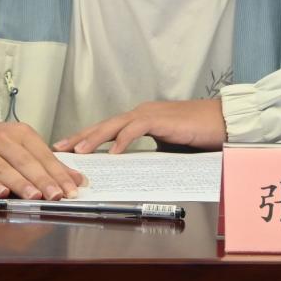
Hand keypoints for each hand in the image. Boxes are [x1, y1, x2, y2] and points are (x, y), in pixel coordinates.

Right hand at [0, 113, 84, 200]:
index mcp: (19, 133)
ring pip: (2, 169)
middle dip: (42, 179)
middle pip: (24, 162)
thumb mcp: (20, 144)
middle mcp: (0, 140)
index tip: (72, 189)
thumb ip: (46, 163)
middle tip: (57, 196)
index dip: (57, 173)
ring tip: (36, 196)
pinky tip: (0, 193)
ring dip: (20, 183)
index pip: (42, 155)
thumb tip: (77, 180)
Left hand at [52, 98, 226, 154]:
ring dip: (95, 138)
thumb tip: (132, 167)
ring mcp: (149, 114)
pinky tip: (113, 152)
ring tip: (79, 151)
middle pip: (104, 125)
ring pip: (114, 125)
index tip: (69, 149)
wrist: (220, 121)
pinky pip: (136, 129)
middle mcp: (140, 113)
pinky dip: (123, 140)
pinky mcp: (160, 119)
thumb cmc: (197, 133)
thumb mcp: (167, 146)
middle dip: (81, 137)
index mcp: (140, 119)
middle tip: (60, 148)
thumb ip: (148, 152)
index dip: (87, 138)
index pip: (108, 129)